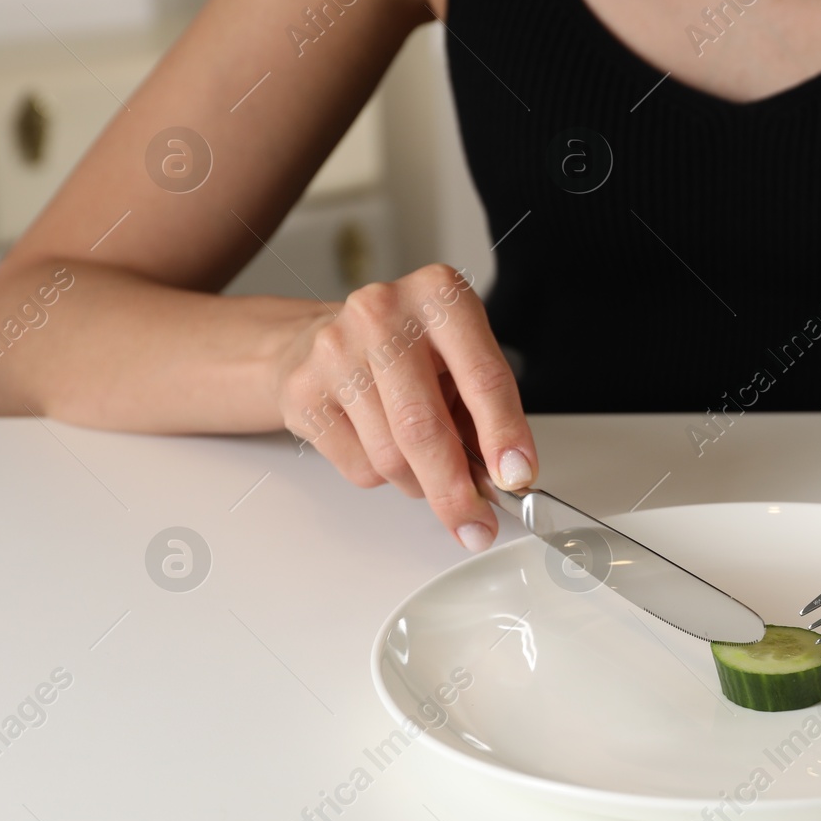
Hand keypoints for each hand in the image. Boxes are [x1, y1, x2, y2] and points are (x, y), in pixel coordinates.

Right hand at [272, 263, 537, 551]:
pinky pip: (359, 467)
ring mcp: (336, 350)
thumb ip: (484, 414)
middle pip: (424, 427)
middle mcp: (384, 313)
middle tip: (475, 524)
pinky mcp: (303, 390)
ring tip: (424, 463)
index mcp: (439, 296)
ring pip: (391, 457)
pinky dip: (384, 477)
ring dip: (419, 482)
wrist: (315, 341)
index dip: (504, 434)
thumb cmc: (405, 352)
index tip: (517, 476)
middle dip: (455, 490)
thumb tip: (504, 476)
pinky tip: (380, 443)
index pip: (483, 377)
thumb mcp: (458, 362)